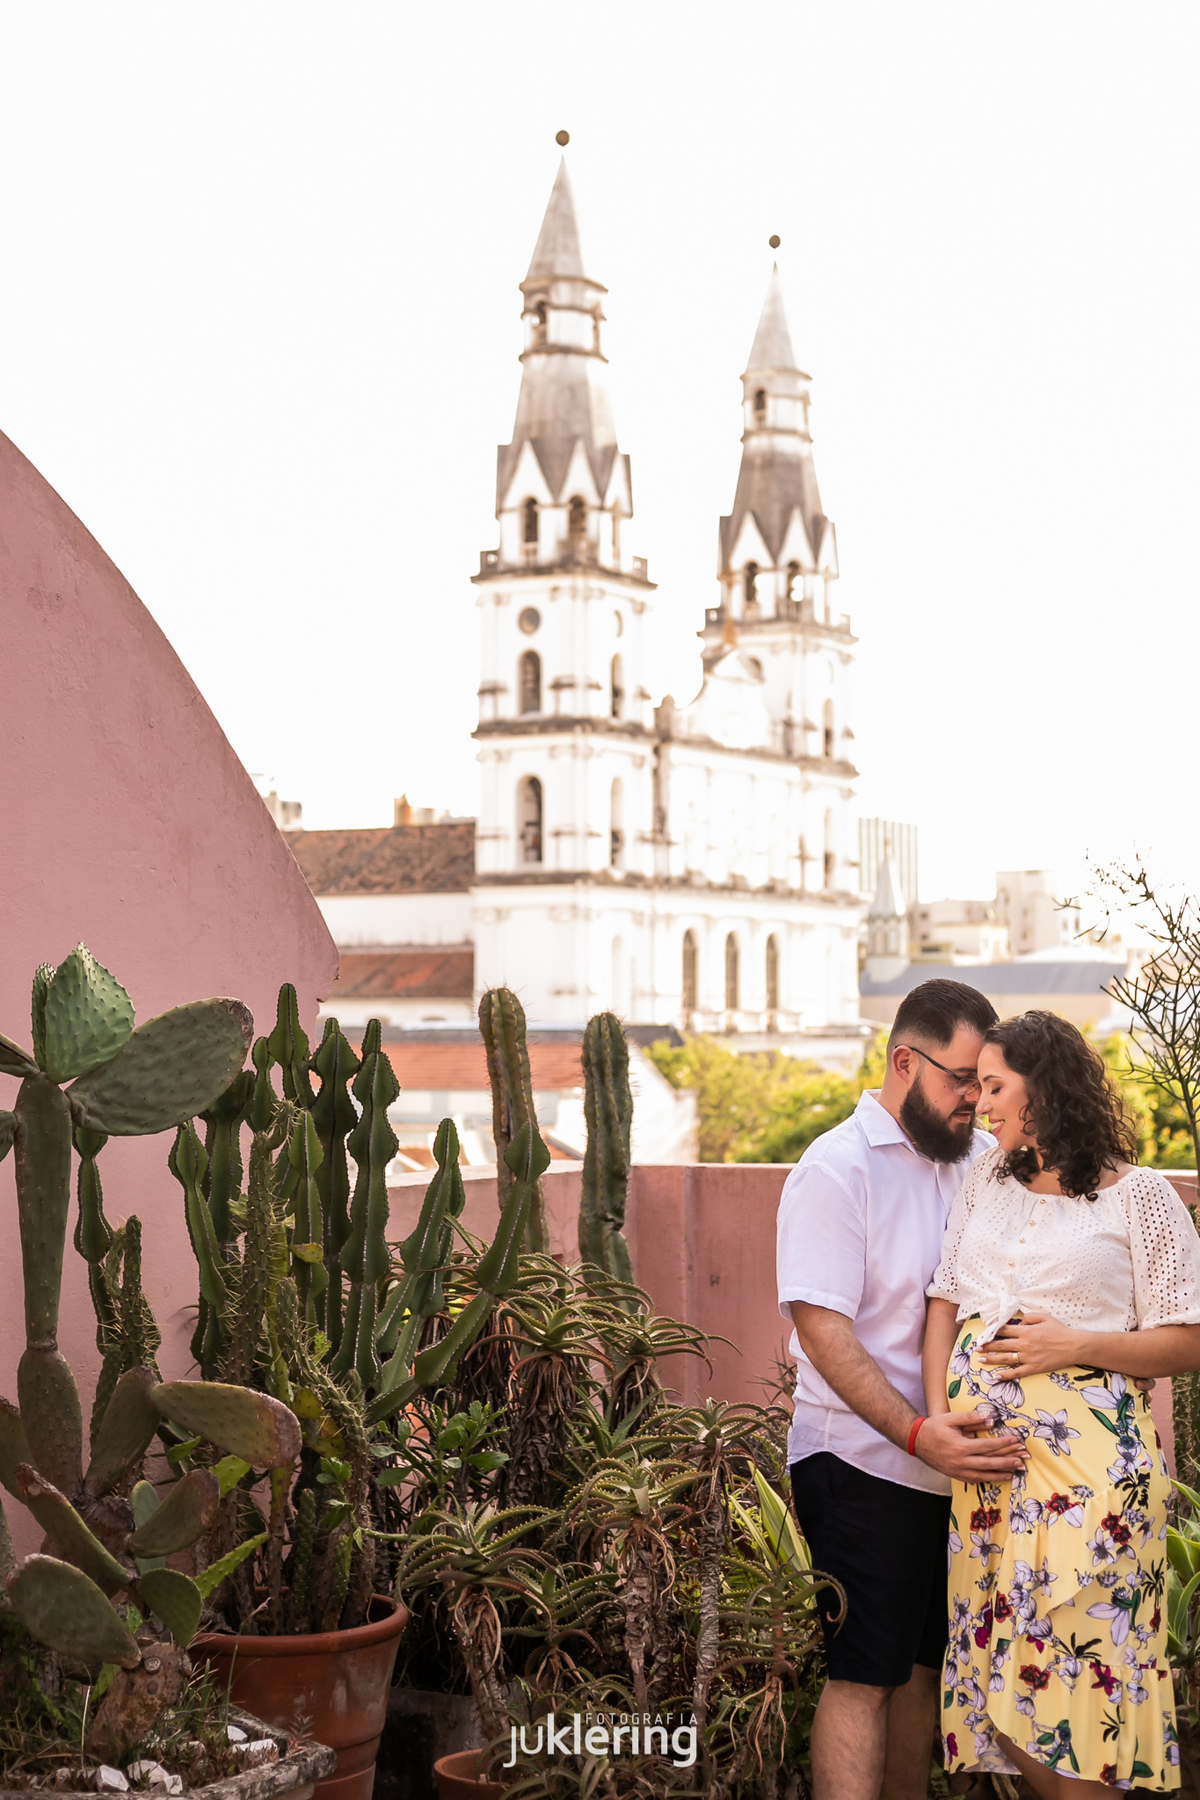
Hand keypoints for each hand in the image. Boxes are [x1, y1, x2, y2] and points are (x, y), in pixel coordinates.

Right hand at [914, 1410, 1028, 1481]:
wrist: (916, 1441)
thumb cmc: (934, 1427)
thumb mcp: (950, 1418)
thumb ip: (970, 1418)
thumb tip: (990, 1418)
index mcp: (961, 1446)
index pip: (988, 1446)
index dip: (1003, 1444)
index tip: (1016, 1441)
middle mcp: (961, 1461)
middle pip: (990, 1462)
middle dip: (1008, 1461)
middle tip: (1023, 1460)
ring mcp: (959, 1471)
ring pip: (985, 1474)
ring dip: (1002, 1473)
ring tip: (1016, 1472)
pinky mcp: (956, 1476)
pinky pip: (975, 1479)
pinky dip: (989, 1479)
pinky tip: (999, 1477)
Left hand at [978, 1312, 1081, 1379]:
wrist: (1074, 1346)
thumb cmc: (1059, 1330)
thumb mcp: (1044, 1317)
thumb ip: (1028, 1317)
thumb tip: (1017, 1323)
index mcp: (1026, 1331)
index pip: (1004, 1330)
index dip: (992, 1331)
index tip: (984, 1333)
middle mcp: (1024, 1344)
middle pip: (1001, 1344)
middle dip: (987, 1346)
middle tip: (977, 1348)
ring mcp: (1028, 1357)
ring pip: (1005, 1358)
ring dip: (991, 1359)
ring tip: (981, 1359)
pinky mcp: (1034, 1368)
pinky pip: (1017, 1372)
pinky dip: (1006, 1375)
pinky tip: (996, 1377)